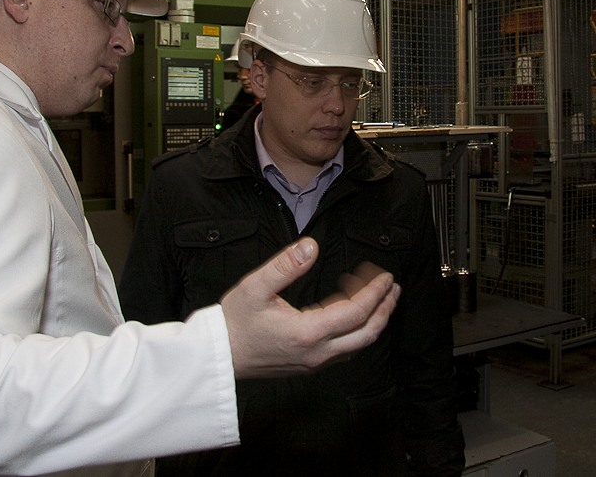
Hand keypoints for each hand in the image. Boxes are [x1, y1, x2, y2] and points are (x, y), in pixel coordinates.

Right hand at [220, 238, 399, 378]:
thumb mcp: (254, 287)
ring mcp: (314, 361)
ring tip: (380, 298)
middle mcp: (316, 352)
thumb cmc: (233, 323)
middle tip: (392, 287)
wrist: (218, 355)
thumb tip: (310, 246)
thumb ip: (285, 265)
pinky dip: (356, 330)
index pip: (356, 312)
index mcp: (307, 332)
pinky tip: (350, 314)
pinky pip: (344, 349)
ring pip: (358, 344)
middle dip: (385, 309)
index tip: (384, 276)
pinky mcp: (308, 364)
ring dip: (374, 320)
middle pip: (367, 334)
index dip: (375, 293)